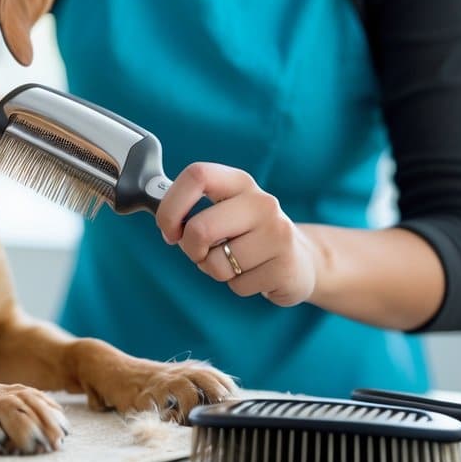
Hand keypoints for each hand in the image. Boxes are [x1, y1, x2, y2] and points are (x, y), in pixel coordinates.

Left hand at [154, 163, 321, 306]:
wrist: (301, 260)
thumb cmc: (248, 234)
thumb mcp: (225, 210)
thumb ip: (194, 209)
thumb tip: (159, 216)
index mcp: (239, 182)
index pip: (197, 175)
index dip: (172, 205)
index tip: (168, 228)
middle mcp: (262, 202)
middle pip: (200, 228)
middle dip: (190, 249)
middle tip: (198, 252)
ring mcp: (278, 234)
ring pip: (218, 263)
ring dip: (215, 270)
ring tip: (235, 261)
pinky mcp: (286, 266)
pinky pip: (238, 286)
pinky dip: (237, 286)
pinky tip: (254, 273)